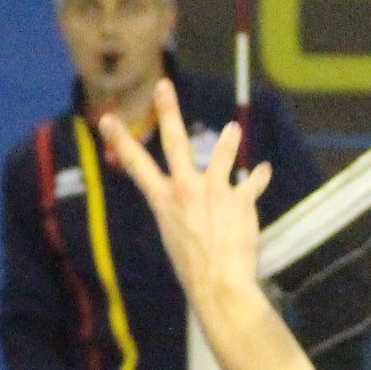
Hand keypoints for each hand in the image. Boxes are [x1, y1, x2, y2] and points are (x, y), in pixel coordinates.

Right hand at [95, 80, 269, 313]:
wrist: (219, 284)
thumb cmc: (191, 267)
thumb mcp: (172, 234)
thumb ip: (177, 208)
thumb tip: (184, 198)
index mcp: (163, 200)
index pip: (136, 164)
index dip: (120, 139)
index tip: (107, 118)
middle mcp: (186, 189)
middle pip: (175, 141)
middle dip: (168, 110)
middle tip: (164, 85)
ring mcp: (215, 191)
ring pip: (222, 152)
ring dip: (228, 139)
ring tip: (232, 128)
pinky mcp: (240, 200)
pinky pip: (252, 182)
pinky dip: (258, 176)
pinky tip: (262, 171)